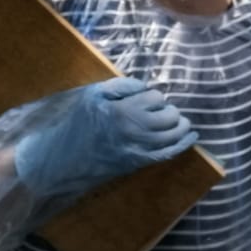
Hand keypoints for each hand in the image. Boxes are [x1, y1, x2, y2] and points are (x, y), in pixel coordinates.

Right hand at [15, 76, 197, 197]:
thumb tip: (146, 86)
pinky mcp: (136, 164)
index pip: (154, 98)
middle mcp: (132, 130)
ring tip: (183, 121)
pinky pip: (166, 155)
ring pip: (171, 136)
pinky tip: (192, 137)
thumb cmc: (75, 123)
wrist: (59, 159)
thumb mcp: (92, 95)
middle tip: (165, 109)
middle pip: (167, 117)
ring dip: (181, 126)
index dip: (155, 96)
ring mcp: (136, 149)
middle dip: (171, 111)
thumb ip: (121, 86)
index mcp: (121, 110)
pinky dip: (182, 145)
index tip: (148, 98)